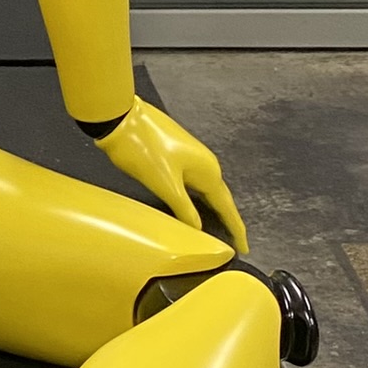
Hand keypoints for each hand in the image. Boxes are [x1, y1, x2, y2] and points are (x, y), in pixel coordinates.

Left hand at [95, 98, 248, 252]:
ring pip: (206, 191)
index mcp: (207, 171)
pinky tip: (193, 208)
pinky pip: (193, 185)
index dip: (235, 228)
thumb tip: (199, 229)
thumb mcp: (164, 184)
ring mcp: (191, 158)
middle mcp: (205, 164)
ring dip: (213, 210)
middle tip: (235, 245)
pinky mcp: (176, 157)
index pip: (226, 206)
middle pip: (220, 199)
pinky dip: (197, 200)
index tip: (245, 247)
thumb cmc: (144, 150)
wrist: (122, 119)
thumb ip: (184, 208)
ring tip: (217, 231)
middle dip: (228, 221)